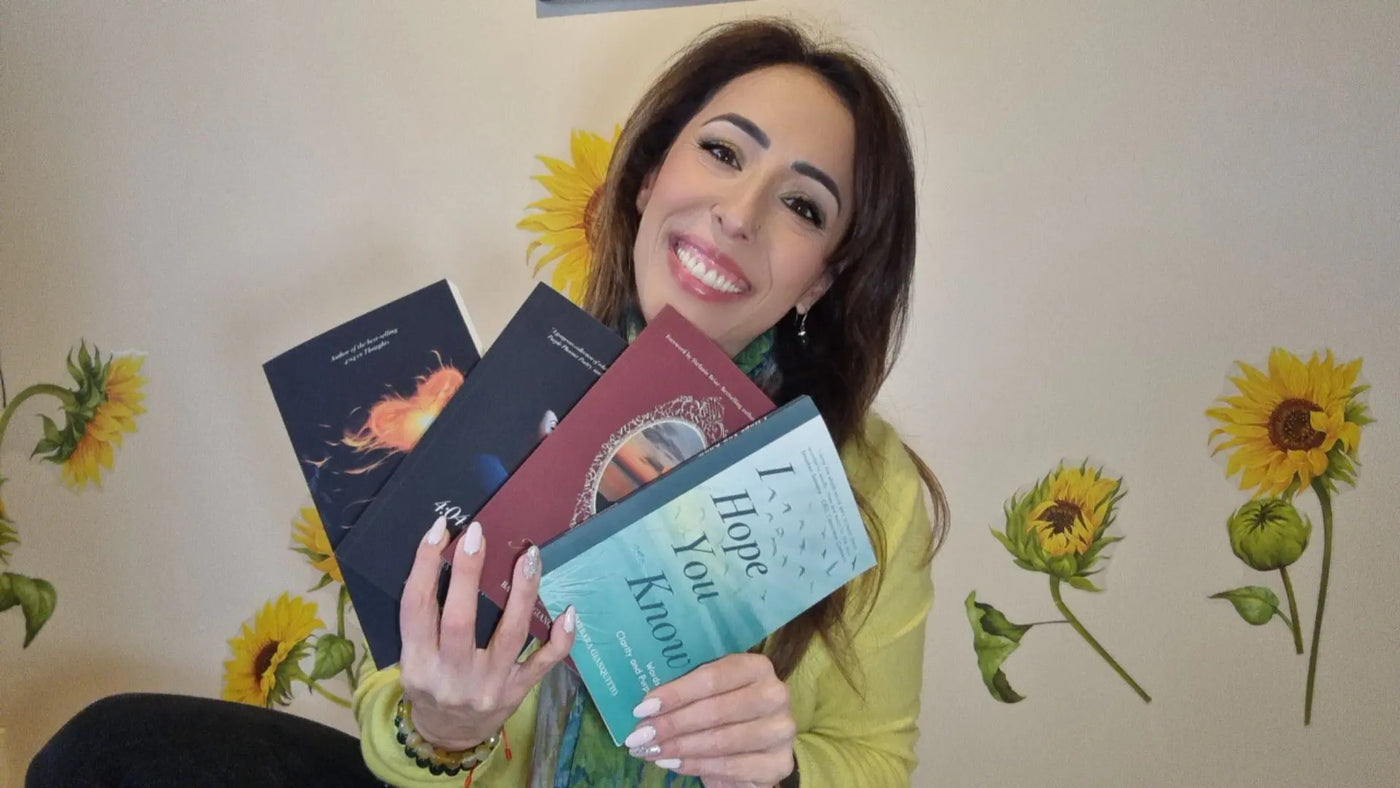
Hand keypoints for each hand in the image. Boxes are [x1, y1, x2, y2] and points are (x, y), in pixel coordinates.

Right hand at [397, 516, 575, 748]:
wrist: (450, 737)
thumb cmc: (432, 683)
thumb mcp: (414, 657)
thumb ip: (425, 619)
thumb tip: (449, 555)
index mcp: (417, 663)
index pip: (416, 607)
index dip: (425, 565)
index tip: (440, 529)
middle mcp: (451, 676)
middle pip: (460, 619)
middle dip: (468, 572)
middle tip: (477, 533)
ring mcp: (488, 685)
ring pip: (510, 635)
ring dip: (522, 593)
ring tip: (529, 556)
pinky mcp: (517, 692)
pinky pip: (544, 663)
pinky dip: (560, 638)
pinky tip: (568, 610)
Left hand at [624, 652, 795, 786]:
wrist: (757, 743)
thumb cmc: (726, 709)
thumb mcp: (710, 692)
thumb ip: (686, 690)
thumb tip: (646, 705)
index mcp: (757, 666)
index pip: (713, 677)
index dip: (676, 693)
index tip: (643, 708)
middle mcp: (775, 694)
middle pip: (716, 710)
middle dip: (672, 725)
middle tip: (640, 736)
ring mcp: (781, 730)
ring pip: (723, 740)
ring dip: (680, 748)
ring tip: (652, 752)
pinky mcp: (781, 762)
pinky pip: (732, 766)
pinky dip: (698, 766)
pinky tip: (674, 764)